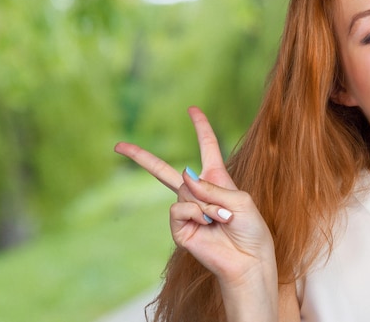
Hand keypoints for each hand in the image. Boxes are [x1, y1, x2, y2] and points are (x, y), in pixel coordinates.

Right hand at [114, 106, 275, 289]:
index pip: (207, 148)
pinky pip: (180, 209)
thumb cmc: (251, 230)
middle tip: (118, 146)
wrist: (248, 260)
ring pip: (185, 192)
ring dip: (207, 205)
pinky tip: (208, 225)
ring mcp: (187, 211)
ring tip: (222, 219)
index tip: (192, 109)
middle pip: (164, 172)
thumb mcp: (240, 200)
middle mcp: (198, 193)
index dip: (201, 128)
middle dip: (141, 158)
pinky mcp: (180, 229)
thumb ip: (214, 187)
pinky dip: (196, 214)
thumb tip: (185, 176)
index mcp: (217, 180)